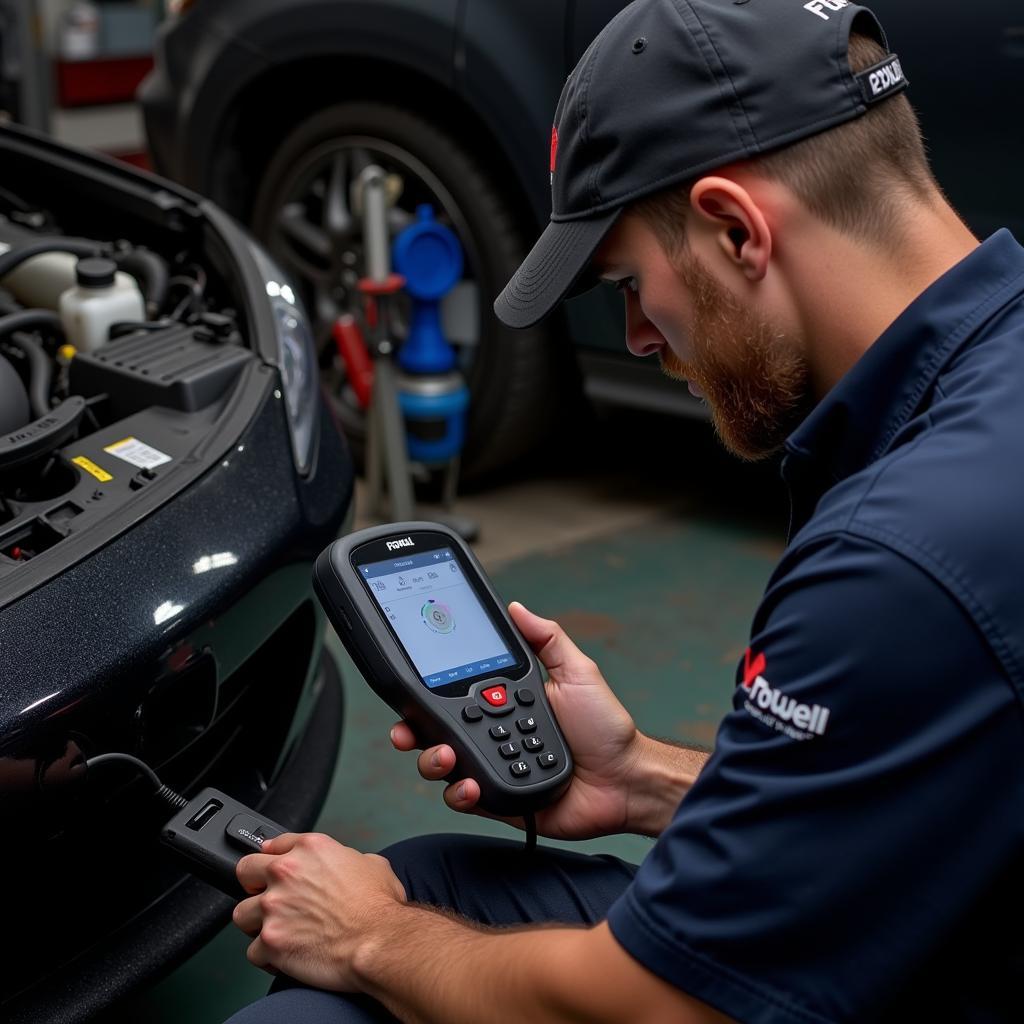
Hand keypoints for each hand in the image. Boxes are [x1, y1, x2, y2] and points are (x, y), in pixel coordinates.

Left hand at [233, 832, 405, 990]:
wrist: (380, 941)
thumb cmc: (380, 906)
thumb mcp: (371, 862)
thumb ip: (345, 857)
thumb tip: (343, 865)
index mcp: (310, 849)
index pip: (275, 843)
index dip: (275, 858)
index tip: (275, 869)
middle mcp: (286, 872)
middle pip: (245, 871)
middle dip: (255, 886)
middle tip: (271, 899)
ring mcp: (274, 908)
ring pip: (241, 914)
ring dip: (256, 924)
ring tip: (276, 931)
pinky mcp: (270, 942)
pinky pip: (253, 952)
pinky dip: (267, 957)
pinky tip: (283, 957)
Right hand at [390, 601, 644, 840]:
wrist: (625, 780)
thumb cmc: (606, 729)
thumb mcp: (577, 673)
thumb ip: (547, 639)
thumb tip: (518, 607)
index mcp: (504, 704)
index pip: (454, 696)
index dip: (426, 696)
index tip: (408, 692)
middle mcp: (492, 735)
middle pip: (436, 733)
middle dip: (413, 731)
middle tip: (409, 732)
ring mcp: (493, 768)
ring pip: (442, 767)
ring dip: (432, 761)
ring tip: (446, 757)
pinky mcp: (499, 801)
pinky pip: (465, 800)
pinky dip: (460, 794)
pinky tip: (471, 786)